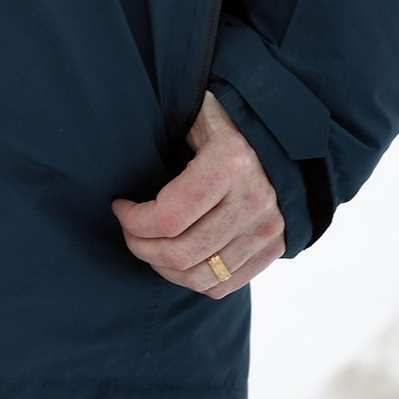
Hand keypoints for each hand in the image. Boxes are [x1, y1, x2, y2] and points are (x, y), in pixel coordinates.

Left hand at [111, 91, 283, 297]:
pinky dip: (192, 278)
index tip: (120, 206)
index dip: (134, 221)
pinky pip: (224, 285)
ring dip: (163, 267)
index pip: (169, 217)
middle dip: (142, 247)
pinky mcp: (274, 247)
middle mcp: (254, 199)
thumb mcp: (194, 113)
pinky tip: (176, 258)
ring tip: (149, 245)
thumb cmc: (224, 121)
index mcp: (231, 162)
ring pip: (201, 276)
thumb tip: (118, 161)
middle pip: (181, 253)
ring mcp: (267, 228)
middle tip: (129, 230)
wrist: (280, 136)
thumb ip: (163, 134)